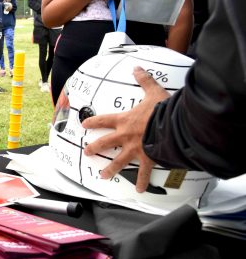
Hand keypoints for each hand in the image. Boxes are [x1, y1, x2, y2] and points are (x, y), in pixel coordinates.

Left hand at [82, 67, 170, 191]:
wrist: (173, 124)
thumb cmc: (163, 108)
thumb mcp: (153, 90)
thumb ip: (144, 80)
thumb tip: (137, 67)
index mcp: (125, 120)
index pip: (104, 120)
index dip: (93, 122)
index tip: (84, 124)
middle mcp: (126, 136)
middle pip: (105, 143)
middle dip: (94, 148)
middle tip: (86, 152)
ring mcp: (135, 149)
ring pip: (118, 161)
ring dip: (110, 169)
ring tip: (103, 176)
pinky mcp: (148, 158)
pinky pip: (144, 172)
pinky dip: (143, 182)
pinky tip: (140, 190)